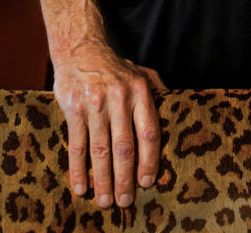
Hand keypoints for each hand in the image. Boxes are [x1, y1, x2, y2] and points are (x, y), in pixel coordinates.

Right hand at [52, 38, 167, 208]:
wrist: (80, 48)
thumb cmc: (114, 67)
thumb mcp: (140, 73)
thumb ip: (158, 91)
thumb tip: (177, 107)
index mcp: (139, 91)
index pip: (149, 131)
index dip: (149, 160)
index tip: (148, 182)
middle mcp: (119, 98)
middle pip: (124, 147)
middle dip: (125, 178)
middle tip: (125, 202)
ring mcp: (95, 104)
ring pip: (100, 149)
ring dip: (103, 180)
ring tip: (105, 201)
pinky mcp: (74, 108)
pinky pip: (77, 145)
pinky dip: (78, 170)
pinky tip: (81, 188)